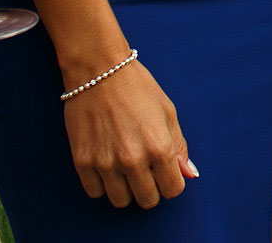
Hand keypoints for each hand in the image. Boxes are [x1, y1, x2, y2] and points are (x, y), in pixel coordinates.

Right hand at [65, 58, 194, 207]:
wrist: (98, 70)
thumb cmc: (137, 87)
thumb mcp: (167, 111)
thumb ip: (179, 146)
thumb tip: (189, 174)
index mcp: (159, 146)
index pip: (173, 190)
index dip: (172, 182)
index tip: (165, 172)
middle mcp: (133, 159)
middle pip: (147, 200)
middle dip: (151, 188)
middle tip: (145, 170)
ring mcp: (105, 163)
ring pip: (121, 201)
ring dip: (126, 189)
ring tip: (125, 168)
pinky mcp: (82, 162)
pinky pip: (95, 193)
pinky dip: (102, 185)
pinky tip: (107, 166)